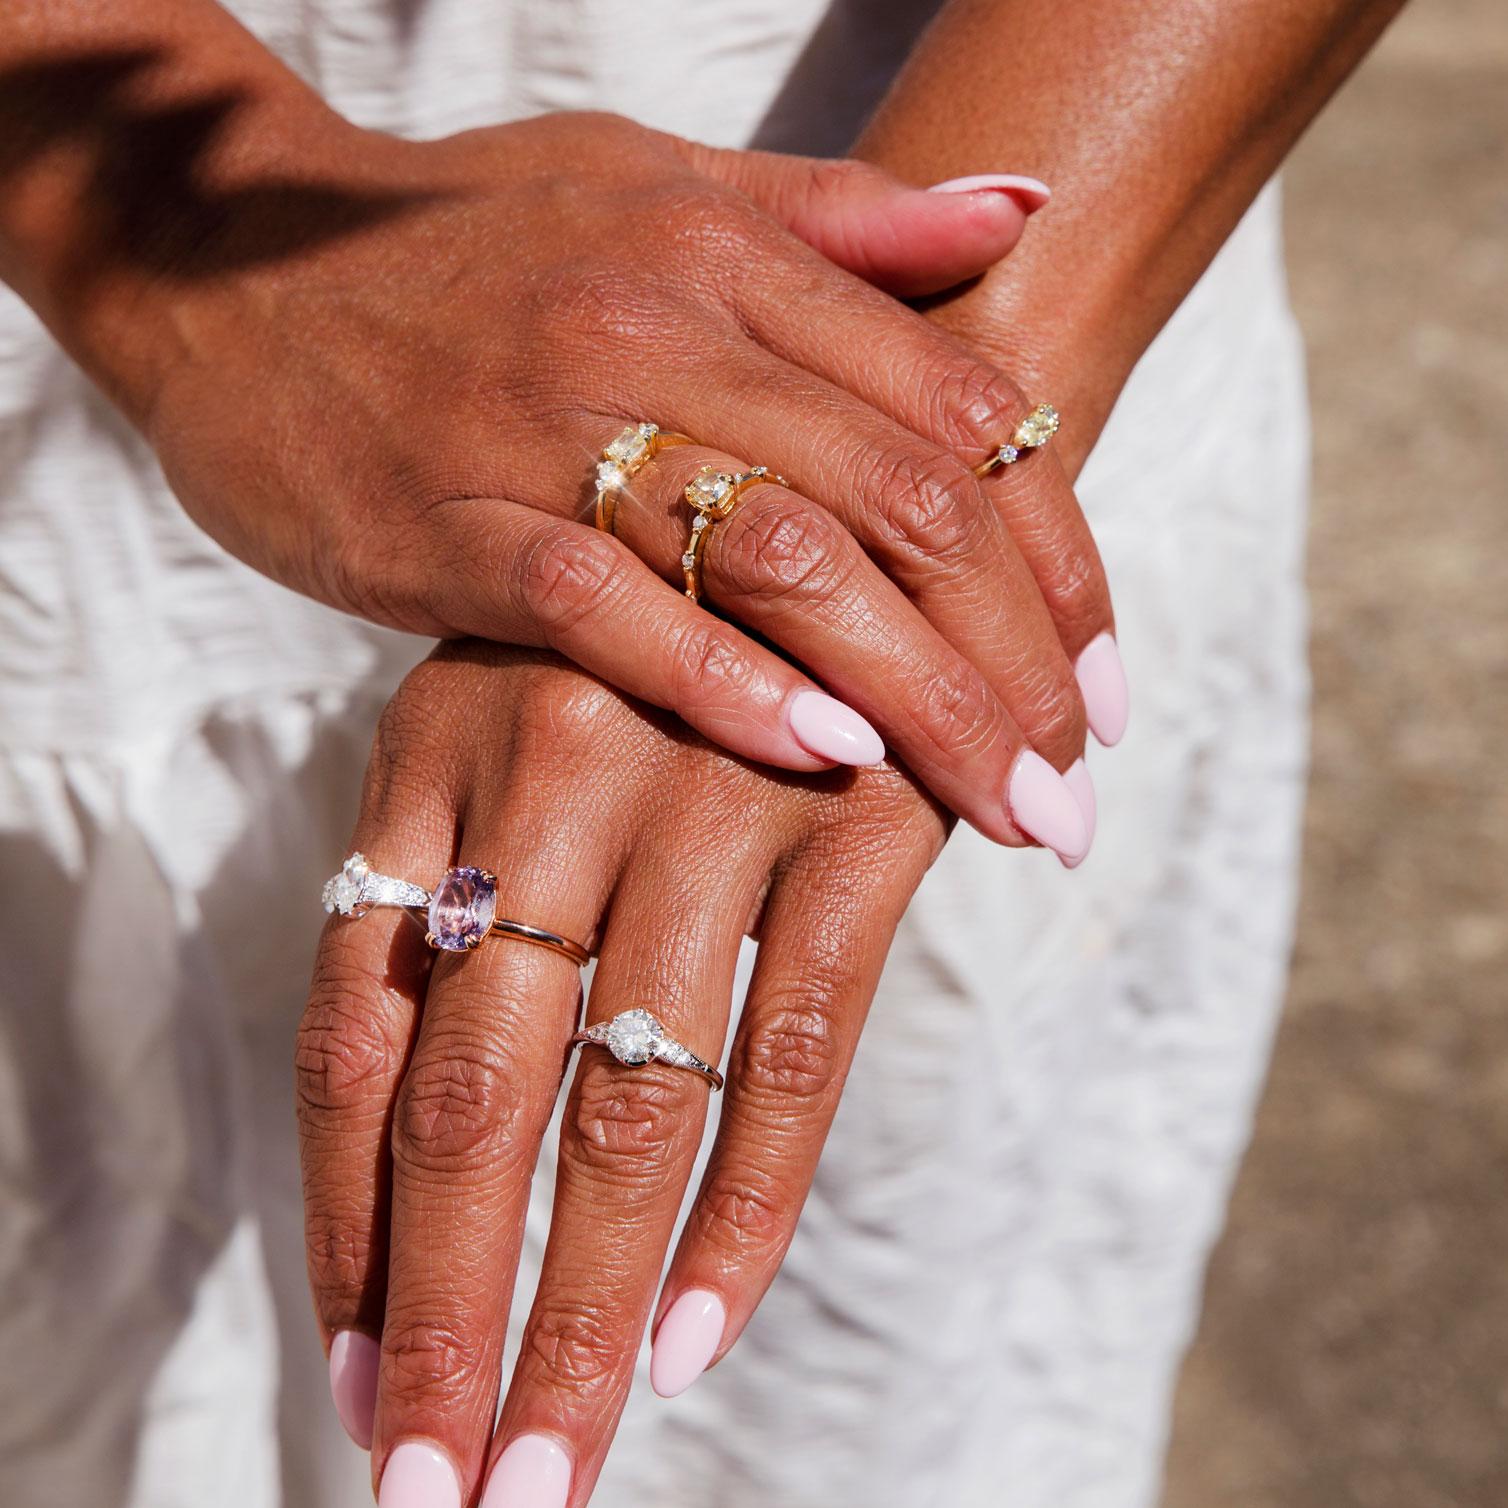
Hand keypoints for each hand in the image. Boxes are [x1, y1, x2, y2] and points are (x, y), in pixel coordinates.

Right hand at [29, 67, 1111, 856]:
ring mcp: (555, 423)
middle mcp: (664, 329)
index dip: (1055, 559)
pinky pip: (609, 609)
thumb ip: (844, 220)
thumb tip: (1028, 213)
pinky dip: (724, 685)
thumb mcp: (661, 187)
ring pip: (781, 560)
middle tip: (1073, 792)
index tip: (1099, 686)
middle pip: (901, 503)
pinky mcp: (454, 519)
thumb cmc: (467, 243)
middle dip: (1013, 662)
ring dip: (914, 698)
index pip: (957, 414)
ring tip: (999, 810)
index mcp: (733, 254)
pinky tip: (822, 761)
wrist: (235, 264)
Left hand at [296, 642, 978, 1505]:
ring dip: (575, 1306)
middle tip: (431, 1500)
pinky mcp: (849, 816)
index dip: (346, 1217)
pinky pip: (788, 1050)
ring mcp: (701, 793)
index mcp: (439, 746)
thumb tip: (419, 1118)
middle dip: (442, 1314)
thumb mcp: (527, 706)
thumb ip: (469, 875)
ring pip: (621, 1100)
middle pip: (467, 1095)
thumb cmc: (677, 624)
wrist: (856, 482)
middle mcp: (549, 773)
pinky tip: (696, 1339)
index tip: (352, 1379)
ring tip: (545, 1473)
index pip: (350, 1024)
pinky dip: (741, 1210)